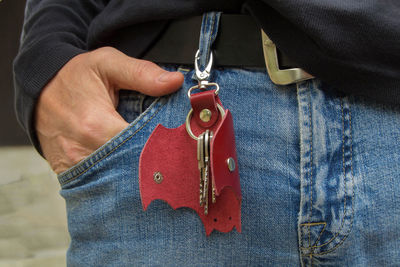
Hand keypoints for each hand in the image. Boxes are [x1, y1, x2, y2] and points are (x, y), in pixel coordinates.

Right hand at [35, 47, 183, 173]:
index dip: (163, 146)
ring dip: (137, 173)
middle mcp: (86, 152)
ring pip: (118, 181)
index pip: (142, 147)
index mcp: (97, 125)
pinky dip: (117, 178)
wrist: (39, 89)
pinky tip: (129, 167)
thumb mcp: (107, 64)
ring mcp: (76, 167)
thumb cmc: (74, 76)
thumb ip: (142, 74)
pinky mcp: (71, 174)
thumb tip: (175, 82)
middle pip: (132, 169)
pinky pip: (101, 183)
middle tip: (168, 153)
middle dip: (153, 162)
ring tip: (151, 159)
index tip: (176, 141)